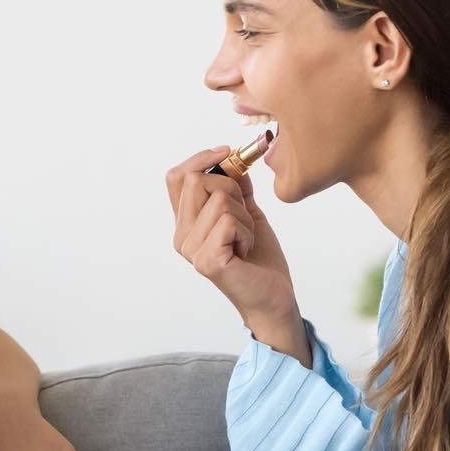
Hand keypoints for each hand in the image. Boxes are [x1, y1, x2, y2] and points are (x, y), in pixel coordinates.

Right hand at [166, 147, 298, 333]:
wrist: (273, 297)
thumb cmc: (260, 260)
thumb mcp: (247, 214)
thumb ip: (237, 189)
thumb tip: (233, 160)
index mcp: (186, 224)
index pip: (176, 178)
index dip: (199, 158)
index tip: (227, 153)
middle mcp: (182, 236)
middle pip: (195, 181)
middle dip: (230, 187)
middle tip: (244, 214)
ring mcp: (191, 250)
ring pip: (218, 199)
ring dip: (244, 215)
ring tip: (246, 239)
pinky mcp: (207, 260)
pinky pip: (229, 220)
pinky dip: (247, 231)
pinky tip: (246, 249)